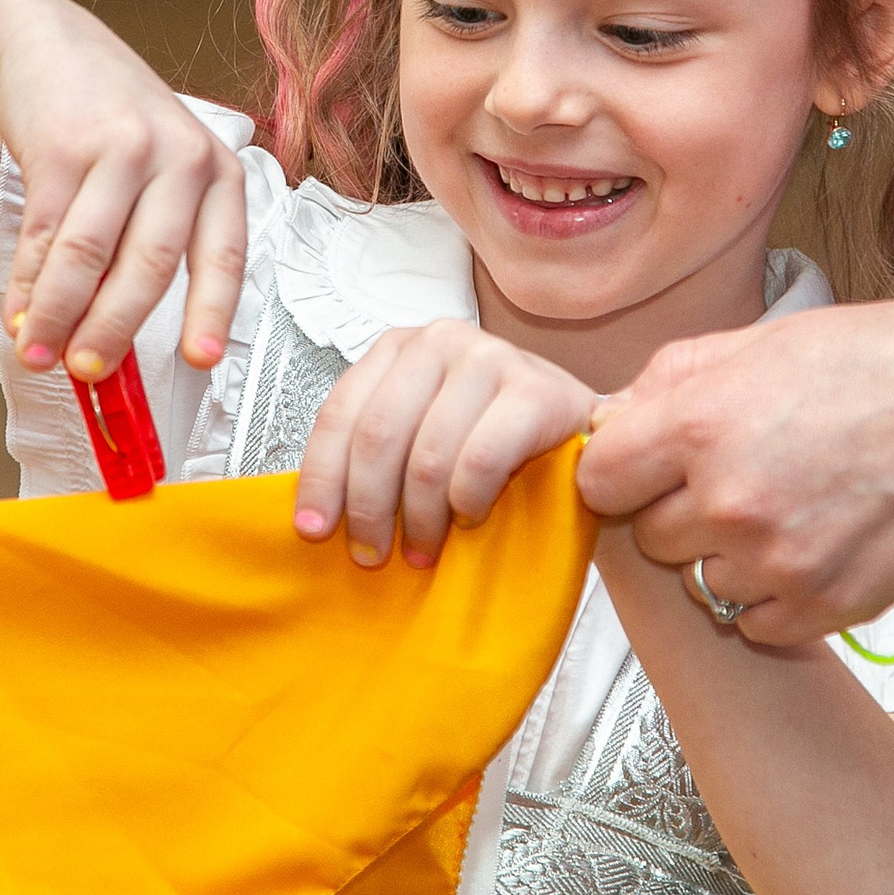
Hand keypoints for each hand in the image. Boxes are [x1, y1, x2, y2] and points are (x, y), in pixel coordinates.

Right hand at [0, 0, 249, 378]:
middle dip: (115, 328)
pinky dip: (28, 283)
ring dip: (59, 316)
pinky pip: (45, 234)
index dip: (212, 312)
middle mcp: (181, 157)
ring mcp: (123, 147)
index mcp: (217, 173)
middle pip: (152, 265)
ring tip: (37, 355)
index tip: (199, 362)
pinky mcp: (64, 146)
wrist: (46, 42)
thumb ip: (150, 241)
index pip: (224, 255)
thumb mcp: (158, 168)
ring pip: (91, 256)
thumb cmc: (111, 125)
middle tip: (88, 374)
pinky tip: (16, 313)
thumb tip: (117, 340)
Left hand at [295, 320, 596, 569]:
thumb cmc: (493, 443)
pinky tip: (472, 515)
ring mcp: (492, 358)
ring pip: (426, 456)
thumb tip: (315, 517)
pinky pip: (479, 462)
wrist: (579, 440)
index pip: (340, 414)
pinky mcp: (537, 389)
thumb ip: (374, 455)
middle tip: (373, 553)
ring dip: (421, 518)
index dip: (321, 478)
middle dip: (369, 508)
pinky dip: (468, 500)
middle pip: (377, 436)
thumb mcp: (420, 436)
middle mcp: (440, 341)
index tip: (314, 529)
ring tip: (426, 548)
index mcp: (399, 348)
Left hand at [576, 297, 893, 645]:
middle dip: (678, 509)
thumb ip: (676, 380)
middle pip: (647, 535)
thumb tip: (613, 417)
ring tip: (793, 505)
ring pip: (702, 581)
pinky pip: (756, 622)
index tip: (653, 462)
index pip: (597, 479)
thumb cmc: (893, 361)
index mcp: (701, 422)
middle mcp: (728, 501)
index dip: (624, 469)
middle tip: (743, 474)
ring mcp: (777, 564)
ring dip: (730, 554)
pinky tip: (818, 544)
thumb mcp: (770, 338)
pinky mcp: (825, 609)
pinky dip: (776, 595)